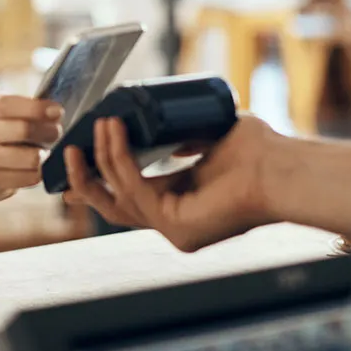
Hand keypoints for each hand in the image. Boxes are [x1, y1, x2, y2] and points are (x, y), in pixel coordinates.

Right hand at [0, 95, 63, 204]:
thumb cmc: (5, 136)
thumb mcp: (12, 115)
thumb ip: (33, 111)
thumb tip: (56, 113)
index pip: (8, 105)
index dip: (36, 108)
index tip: (58, 111)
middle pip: (24, 130)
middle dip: (48, 132)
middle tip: (56, 133)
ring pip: (31, 158)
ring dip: (45, 155)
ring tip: (43, 153)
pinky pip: (30, 177)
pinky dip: (38, 173)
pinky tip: (33, 168)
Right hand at [64, 114, 280, 252]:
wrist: (282, 168)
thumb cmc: (259, 152)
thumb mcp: (210, 137)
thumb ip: (185, 134)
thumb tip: (157, 122)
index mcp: (180, 204)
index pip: (129, 197)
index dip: (100, 179)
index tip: (77, 158)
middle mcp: (173, 223)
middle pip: (113, 206)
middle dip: (86, 178)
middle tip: (68, 150)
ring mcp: (172, 228)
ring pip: (118, 196)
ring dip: (103, 158)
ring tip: (100, 124)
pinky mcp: (174, 224)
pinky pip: (135, 189)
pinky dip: (120, 158)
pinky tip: (115, 132)